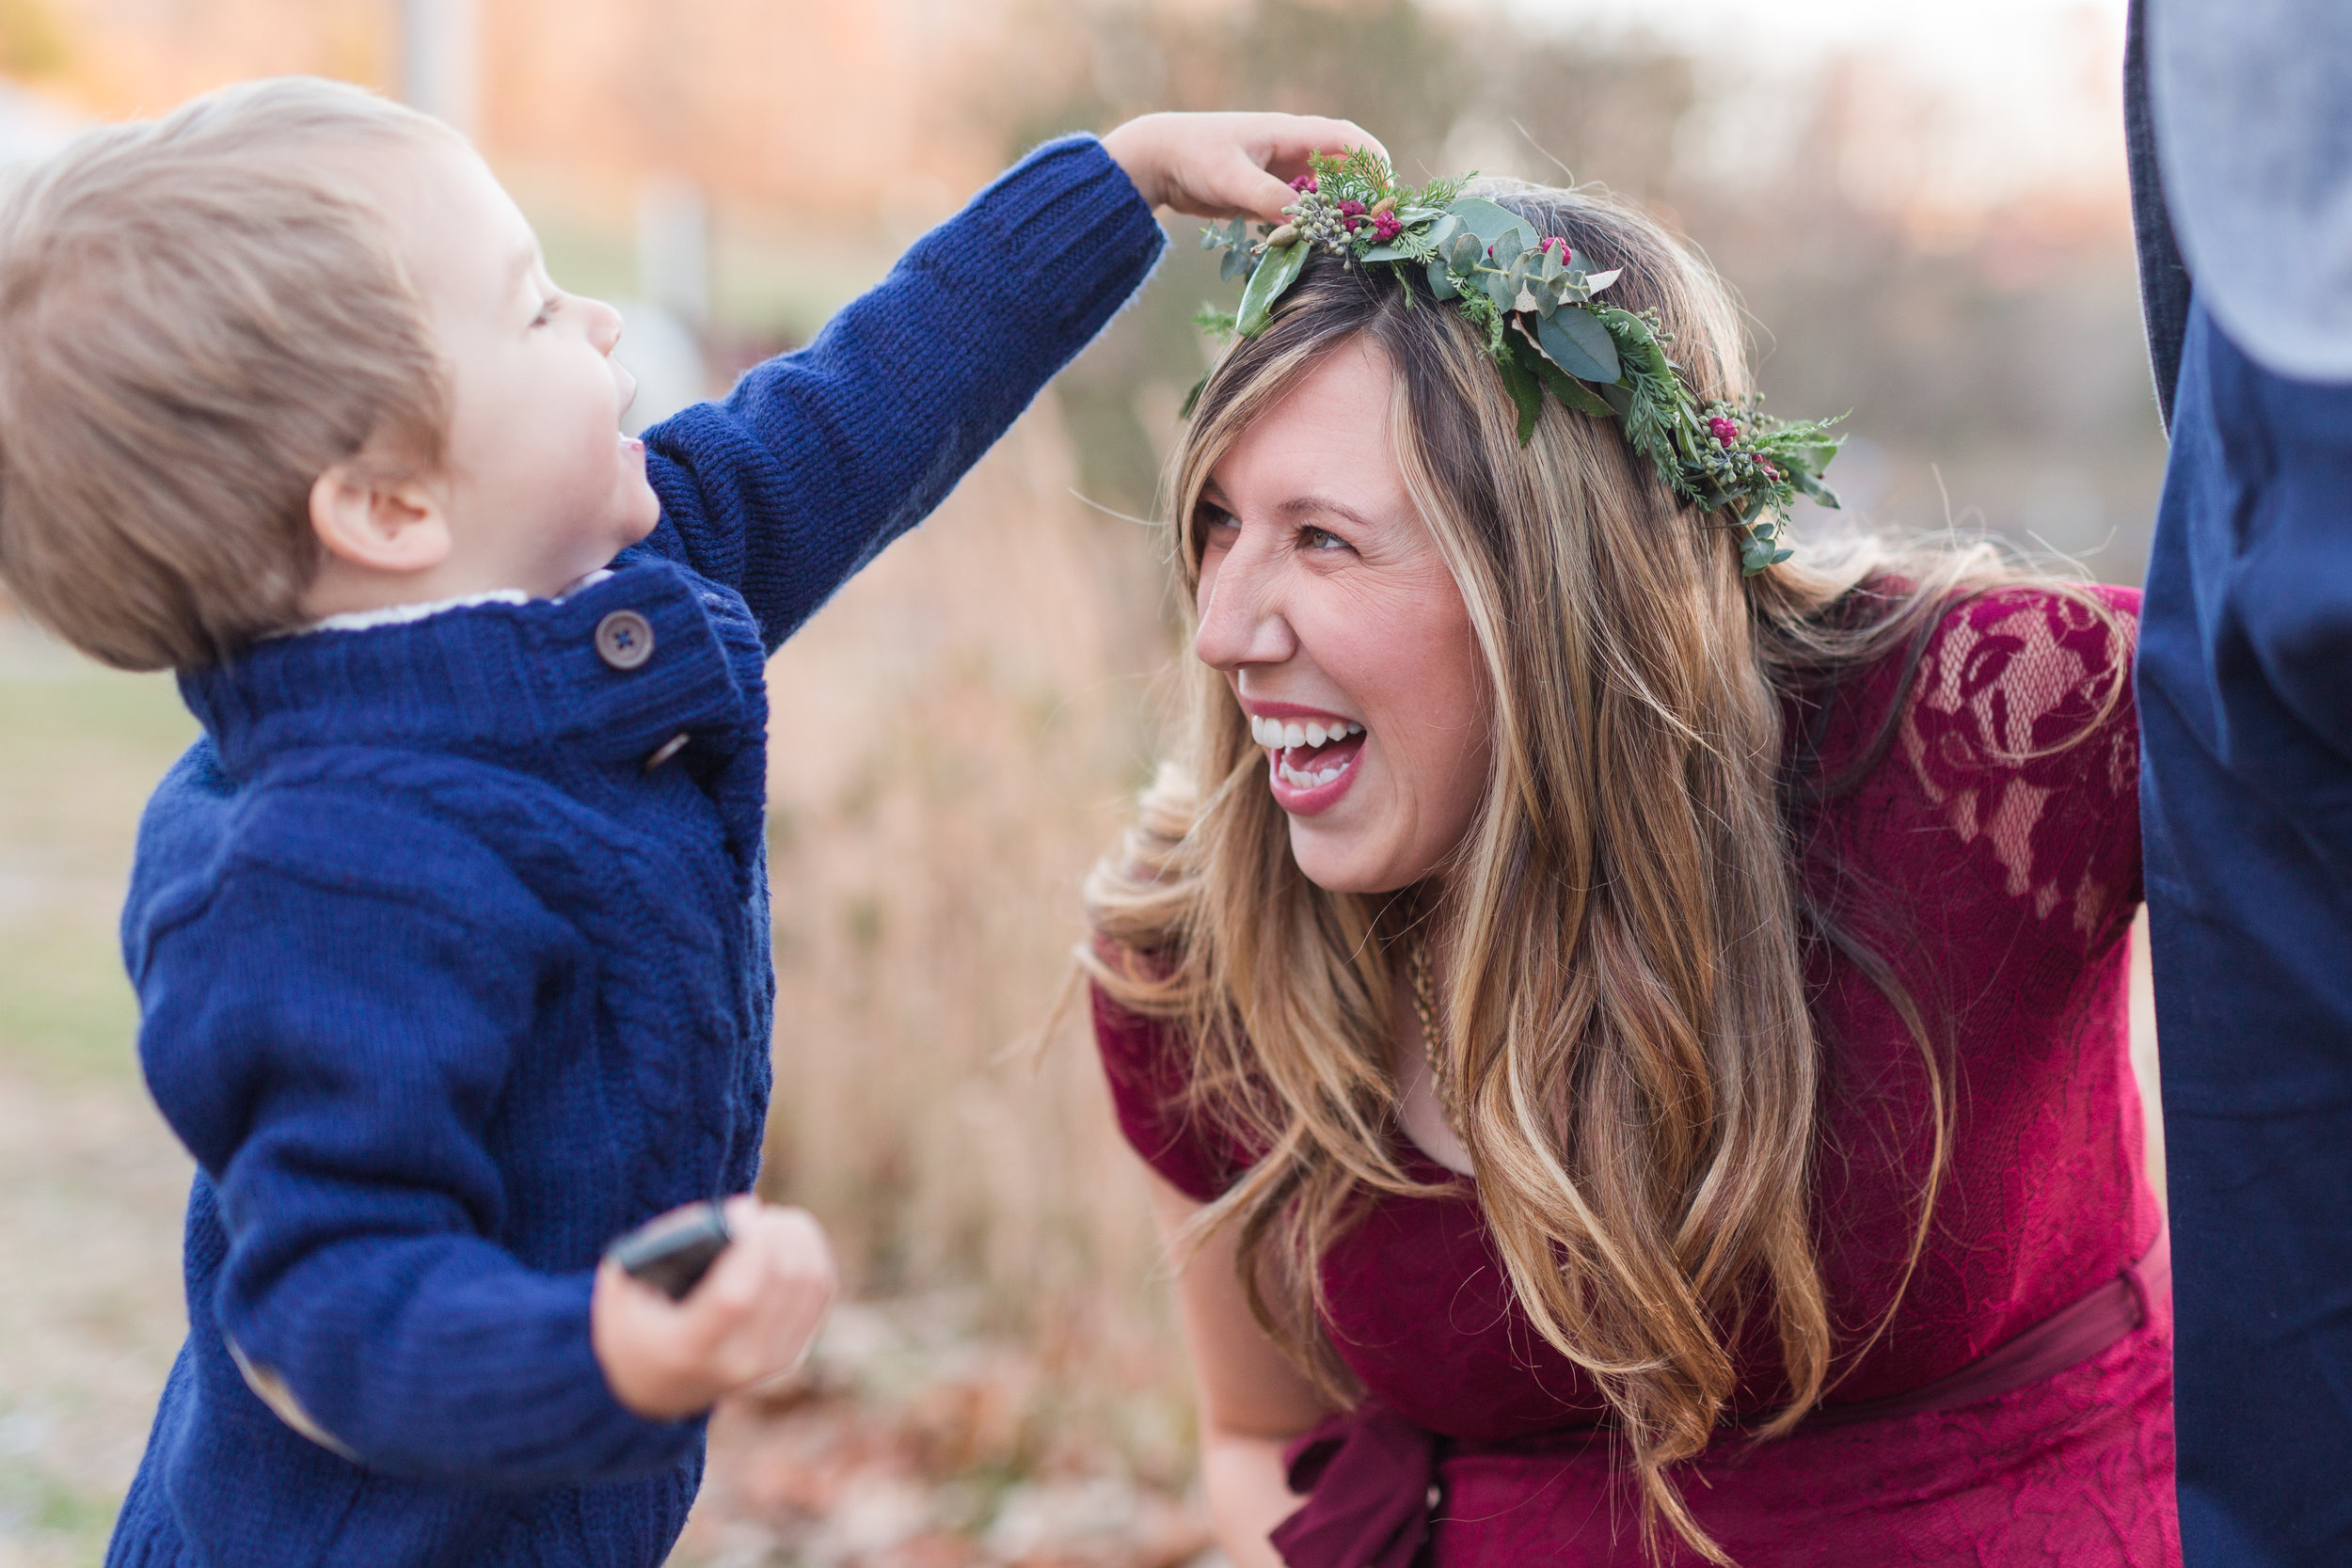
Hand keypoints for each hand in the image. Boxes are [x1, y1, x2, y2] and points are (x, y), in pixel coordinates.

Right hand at [591, 1195, 836, 1421]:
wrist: (653, 1387)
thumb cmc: (634, 1322)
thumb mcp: (626, 1281)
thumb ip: (670, 1241)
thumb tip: (741, 1215)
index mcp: (689, 1350)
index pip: (737, 1297)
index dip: (750, 1245)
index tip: (744, 1209)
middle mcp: (737, 1364)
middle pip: (783, 1283)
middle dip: (777, 1232)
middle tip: (760, 1211)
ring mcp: (770, 1363)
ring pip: (810, 1282)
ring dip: (798, 1238)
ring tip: (773, 1221)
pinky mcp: (790, 1355)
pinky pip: (819, 1291)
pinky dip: (811, 1254)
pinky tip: (789, 1238)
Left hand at [1102, 112, 1388, 225]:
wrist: (1160, 160)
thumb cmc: (1195, 155)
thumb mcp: (1232, 177)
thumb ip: (1268, 198)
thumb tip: (1304, 223)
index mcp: (1291, 133)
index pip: (1349, 140)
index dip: (1374, 164)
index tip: (1386, 195)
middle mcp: (1294, 151)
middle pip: (1346, 170)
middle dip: (1364, 196)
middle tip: (1374, 230)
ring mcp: (1283, 175)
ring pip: (1326, 194)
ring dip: (1340, 216)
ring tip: (1351, 245)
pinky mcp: (1271, 196)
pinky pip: (1304, 211)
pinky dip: (1315, 227)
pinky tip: (1319, 250)